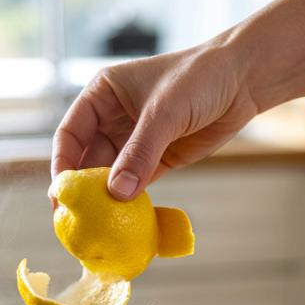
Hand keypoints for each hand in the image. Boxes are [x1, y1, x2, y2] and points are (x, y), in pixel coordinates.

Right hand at [52, 41, 259, 200]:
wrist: (242, 80)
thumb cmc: (199, 79)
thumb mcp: (164, 113)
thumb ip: (140, 153)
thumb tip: (117, 193)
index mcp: (102, 95)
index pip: (71, 133)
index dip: (63, 163)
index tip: (62, 193)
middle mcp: (113, 118)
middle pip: (87, 159)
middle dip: (81, 189)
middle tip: (75, 219)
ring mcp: (136, 140)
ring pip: (111, 175)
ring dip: (106, 198)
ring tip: (98, 226)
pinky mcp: (159, 158)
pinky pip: (137, 183)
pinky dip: (131, 200)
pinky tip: (125, 219)